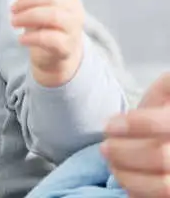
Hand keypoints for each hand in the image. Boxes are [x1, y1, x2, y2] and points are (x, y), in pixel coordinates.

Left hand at [10, 0, 84, 86]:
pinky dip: (32, 37)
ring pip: (53, 16)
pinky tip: (21, 39)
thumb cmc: (45, 25)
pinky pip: (50, 39)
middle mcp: (75, 10)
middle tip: (12, 9)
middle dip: (27, 1)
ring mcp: (74, 28)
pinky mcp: (68, 46)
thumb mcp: (37, 7)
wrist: (56, 55)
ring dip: (28, 17)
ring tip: (14, 22)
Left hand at [103, 73, 169, 197]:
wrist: (167, 134)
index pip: (162, 124)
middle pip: (160, 156)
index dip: (135, 125)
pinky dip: (137, 192)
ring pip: (164, 185)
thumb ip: (164, 87)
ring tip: (111, 164)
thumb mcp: (166, 91)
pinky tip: (125, 179)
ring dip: (127, 175)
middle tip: (104, 147)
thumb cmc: (166, 113)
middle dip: (123, 152)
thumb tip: (163, 81)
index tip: (109, 125)